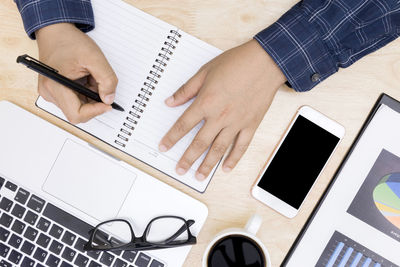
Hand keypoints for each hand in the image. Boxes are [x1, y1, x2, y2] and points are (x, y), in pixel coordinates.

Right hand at [36, 23, 117, 123]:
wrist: (55, 32)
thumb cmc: (69, 42)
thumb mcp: (95, 58)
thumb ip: (106, 79)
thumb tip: (109, 99)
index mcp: (55, 86)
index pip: (76, 115)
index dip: (95, 111)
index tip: (107, 103)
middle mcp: (49, 93)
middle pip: (78, 112)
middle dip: (94, 101)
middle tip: (99, 83)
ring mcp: (51, 93)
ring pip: (78, 106)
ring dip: (90, 96)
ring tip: (90, 77)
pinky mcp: (55, 91)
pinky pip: (75, 100)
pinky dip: (86, 92)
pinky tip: (85, 78)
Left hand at [159, 39, 285, 179]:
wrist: (265, 62)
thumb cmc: (237, 63)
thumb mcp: (205, 71)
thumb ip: (187, 89)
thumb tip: (171, 101)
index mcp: (206, 102)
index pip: (183, 125)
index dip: (171, 138)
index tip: (164, 147)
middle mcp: (219, 116)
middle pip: (199, 143)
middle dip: (187, 159)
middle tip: (180, 169)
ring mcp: (236, 123)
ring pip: (218, 149)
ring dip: (207, 164)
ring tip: (199, 175)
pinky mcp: (250, 125)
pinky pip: (241, 146)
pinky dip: (234, 158)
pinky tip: (226, 168)